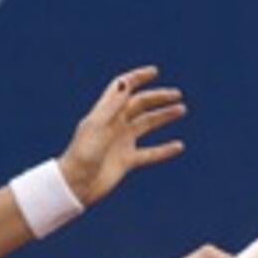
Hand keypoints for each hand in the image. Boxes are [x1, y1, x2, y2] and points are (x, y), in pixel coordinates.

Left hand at [57, 65, 186, 205]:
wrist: (76, 185)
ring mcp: (121, 142)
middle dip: (157, 97)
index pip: (122, 88)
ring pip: (147, 124)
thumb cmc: (82, 154)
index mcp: (105, 113)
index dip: (136, 78)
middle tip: (176, 94)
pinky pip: (150, 153)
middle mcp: (115, 124)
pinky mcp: (126, 161)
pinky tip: (179, 146)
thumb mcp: (97, 126)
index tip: (154, 72)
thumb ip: (112, 105)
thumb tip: (126, 82)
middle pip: (139, 104)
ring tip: (181, 109)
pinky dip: (164, 150)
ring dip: (163, 116)